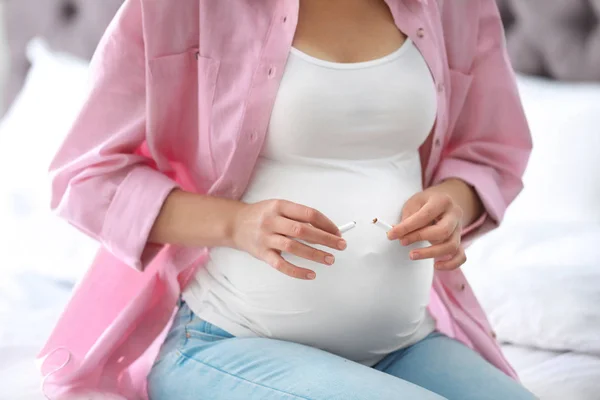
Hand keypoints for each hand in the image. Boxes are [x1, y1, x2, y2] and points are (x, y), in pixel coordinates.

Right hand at [230, 200, 346, 279]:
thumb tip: (325, 230)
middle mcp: (272, 221)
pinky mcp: (262, 253)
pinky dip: (297, 271)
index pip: (308, 214)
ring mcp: (266, 238)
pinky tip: (310, 274)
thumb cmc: (262, 215)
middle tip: (341, 246)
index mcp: (280, 206)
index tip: (337, 232)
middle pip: (303, 230)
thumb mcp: (278, 207)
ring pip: (294, 247)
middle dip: (325, 239)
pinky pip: (281, 264)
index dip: (326, 224)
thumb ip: (298, 216)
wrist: (234, 224)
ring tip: (330, 259)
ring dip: (315, 254)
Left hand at [388, 188, 465, 269]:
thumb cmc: (427, 202)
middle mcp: (454, 214)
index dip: (407, 227)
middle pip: (442, 231)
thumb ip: (408, 217)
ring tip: (412, 255)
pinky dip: (450, 264)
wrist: (444, 201)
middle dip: (419, 238)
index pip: (425, 216)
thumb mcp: (415, 202)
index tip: (392, 234)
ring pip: (451, 246)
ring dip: (430, 253)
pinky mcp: (459, 241)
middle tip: (402, 242)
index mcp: (442, 201)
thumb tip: (397, 233)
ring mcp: (459, 229)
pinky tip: (437, 265)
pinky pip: (460, 256)